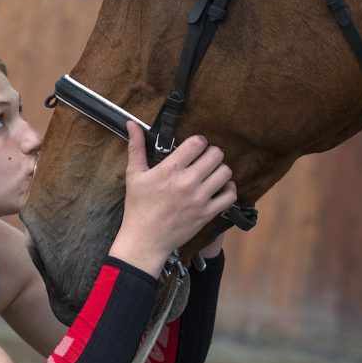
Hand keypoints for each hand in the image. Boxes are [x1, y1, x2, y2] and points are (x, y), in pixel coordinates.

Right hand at [108, 122, 236, 276]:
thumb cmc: (138, 206)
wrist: (145, 239)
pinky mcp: (208, 213)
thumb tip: (131, 123)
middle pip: (216, 155)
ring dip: (220, 170)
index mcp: (170, 169)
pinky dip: (228, 189)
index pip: (197, 143)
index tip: (194, 148)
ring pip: (225, 173)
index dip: (198, 142)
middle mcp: (187, 181)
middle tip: (204, 160)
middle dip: (211, 154)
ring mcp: (200, 198)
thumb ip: (136, 147)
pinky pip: (230, 195)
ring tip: (211, 174)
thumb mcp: (134, 174)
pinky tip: (219, 188)